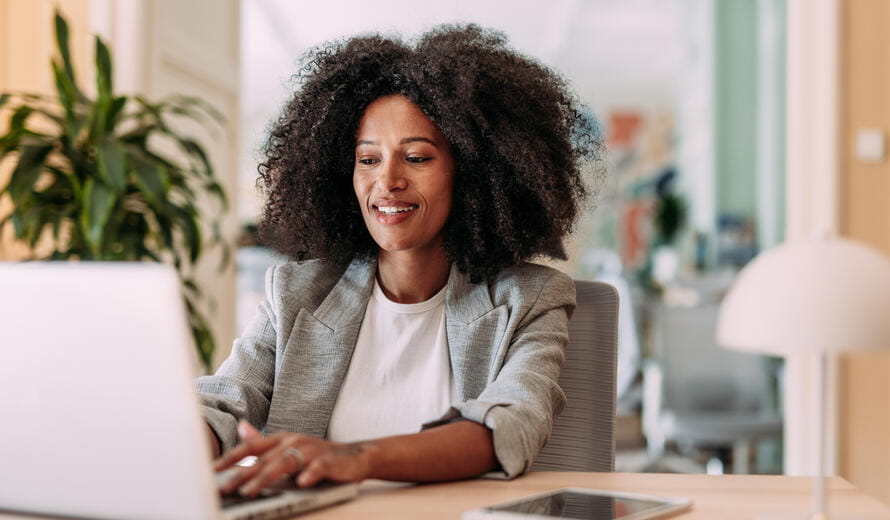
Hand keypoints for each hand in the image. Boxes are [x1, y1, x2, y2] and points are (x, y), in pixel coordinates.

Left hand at [215, 420, 377, 495]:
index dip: (231, 458)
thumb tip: (240, 427)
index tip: (212, 470)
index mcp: (282, 439)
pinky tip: (301, 483)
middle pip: (264, 459)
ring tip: (250, 491)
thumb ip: (263, 442)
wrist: (355, 456)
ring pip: (285, 463)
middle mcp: (294, 442)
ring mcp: (312, 450)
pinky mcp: (330, 460)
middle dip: (242, 475)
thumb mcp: (288, 448)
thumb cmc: (317, 455)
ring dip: (266, 477)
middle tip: (224, 488)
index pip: (251, 447)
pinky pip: (318, 467)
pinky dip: (309, 474)